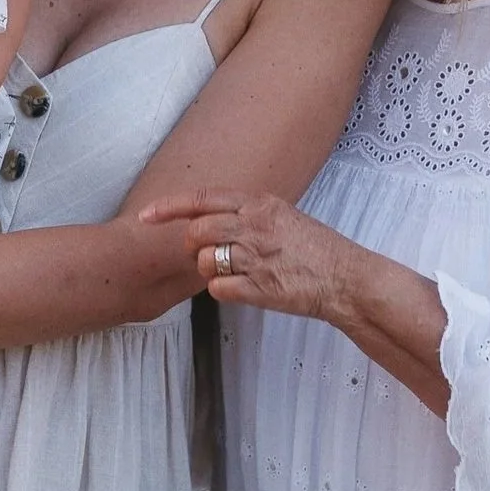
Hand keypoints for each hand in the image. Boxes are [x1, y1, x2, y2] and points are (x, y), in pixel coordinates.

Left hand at [139, 189, 361, 322]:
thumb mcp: (282, 214)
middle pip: (196, 232)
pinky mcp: (259, 289)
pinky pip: (218, 289)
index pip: (201, 199)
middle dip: (192, 246)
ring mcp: (256, 259)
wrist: (344, 278)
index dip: (168, 207)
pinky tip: (242, 287)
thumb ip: (246, 212)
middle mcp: (254, 227)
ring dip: (207, 270)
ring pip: (203, 262)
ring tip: (231, 271)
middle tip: (206, 253)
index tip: (145, 216)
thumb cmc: (314, 247)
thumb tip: (207, 216)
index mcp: (259, 204)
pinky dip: (222, 290)